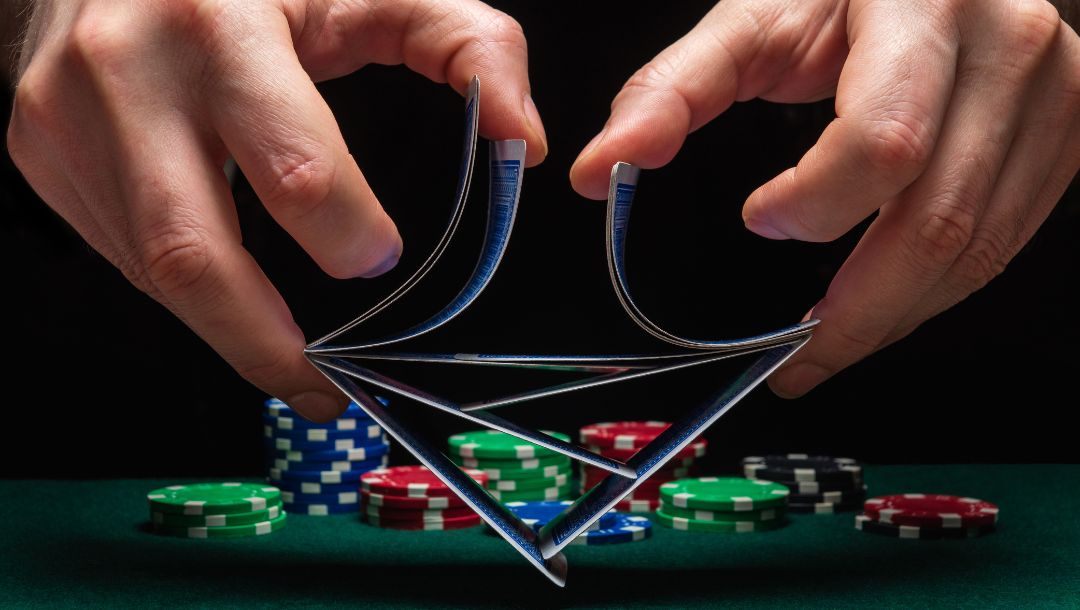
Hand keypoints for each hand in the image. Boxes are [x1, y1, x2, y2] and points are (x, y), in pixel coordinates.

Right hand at [6, 0, 547, 419]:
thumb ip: (465, 44)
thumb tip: (524, 142)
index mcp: (221, 26)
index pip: (292, 170)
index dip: (347, 234)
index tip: (378, 255)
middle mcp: (128, 74)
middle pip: (195, 257)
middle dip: (266, 345)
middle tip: (323, 390)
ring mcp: (68, 120)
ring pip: (154, 271)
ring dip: (227, 330)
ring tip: (285, 358)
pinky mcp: (42, 153)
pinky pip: (124, 252)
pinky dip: (184, 289)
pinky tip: (226, 288)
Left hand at [570, 0, 1078, 396]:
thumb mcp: (753, 17)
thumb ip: (673, 91)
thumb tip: (601, 171)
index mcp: (923, 7)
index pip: (885, 141)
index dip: (818, 203)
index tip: (763, 218)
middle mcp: (1007, 50)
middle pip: (939, 219)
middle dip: (857, 311)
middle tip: (793, 358)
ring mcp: (1053, 97)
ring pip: (977, 248)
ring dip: (894, 314)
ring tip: (828, 343)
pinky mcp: (1065, 134)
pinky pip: (1003, 242)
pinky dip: (934, 290)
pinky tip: (883, 303)